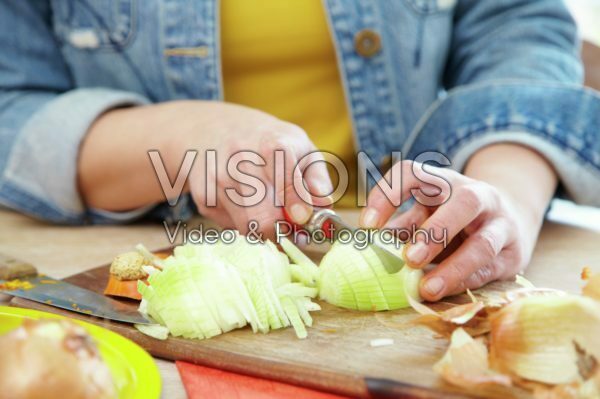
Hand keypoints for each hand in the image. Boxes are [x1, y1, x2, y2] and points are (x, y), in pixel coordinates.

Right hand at [176, 102, 332, 237]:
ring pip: (248, 228)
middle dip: (282, 231)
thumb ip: (317, 176)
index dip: (298, 208)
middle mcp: (241, 163)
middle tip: (292, 229)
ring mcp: (218, 182)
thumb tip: (324, 203)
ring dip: (264, 228)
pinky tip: (243, 202)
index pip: (287, 186)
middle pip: (264, 220)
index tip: (304, 218)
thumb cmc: (265, 140)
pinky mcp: (204, 198)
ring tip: (269, 212)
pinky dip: (243, 221)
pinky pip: (230, 226)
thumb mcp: (299, 145)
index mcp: (272, 145)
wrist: (210, 128)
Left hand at [359, 159, 538, 301]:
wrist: (510, 223)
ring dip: (453, 267)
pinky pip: (490, 268)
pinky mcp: (514, 253)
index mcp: (445, 181)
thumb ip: (402, 229)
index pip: (413, 173)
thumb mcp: (426, 216)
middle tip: (408, 258)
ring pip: (483, 242)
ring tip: (427, 287)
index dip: (388, 195)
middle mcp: (478, 195)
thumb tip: (366, 248)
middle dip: (435, 231)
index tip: (367, 226)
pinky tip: (445, 291)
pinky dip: (465, 280)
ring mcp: (500, 223)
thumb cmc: (453, 221)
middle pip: (464, 202)